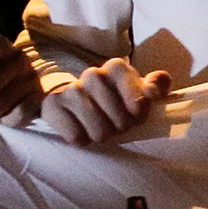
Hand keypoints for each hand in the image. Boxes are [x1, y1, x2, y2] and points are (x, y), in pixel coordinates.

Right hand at [35, 58, 174, 146]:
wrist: (71, 99)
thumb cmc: (112, 98)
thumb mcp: (136, 90)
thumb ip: (154, 86)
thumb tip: (155, 88)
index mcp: (117, 68)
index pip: (140, 99)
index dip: (140, 113)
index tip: (136, 114)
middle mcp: (94, 74)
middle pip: (121, 120)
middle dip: (121, 127)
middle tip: (115, 124)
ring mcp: (72, 90)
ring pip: (99, 131)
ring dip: (102, 135)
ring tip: (99, 129)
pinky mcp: (52, 106)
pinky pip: (76, 136)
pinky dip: (82, 140)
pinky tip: (81, 130)